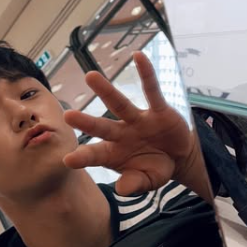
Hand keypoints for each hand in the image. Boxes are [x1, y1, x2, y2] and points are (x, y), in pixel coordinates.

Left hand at [63, 51, 197, 195]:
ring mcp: (138, 120)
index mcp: (115, 153)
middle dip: (87, 122)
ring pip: (119, 104)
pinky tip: (139, 57)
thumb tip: (120, 189)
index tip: (67, 159)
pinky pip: (152, 91)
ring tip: (90, 76)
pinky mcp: (158, 111)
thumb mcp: (147, 181)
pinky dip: (147, 75)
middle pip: (102, 127)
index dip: (83, 157)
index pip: (96, 155)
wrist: (179, 158)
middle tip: (68, 115)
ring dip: (106, 91)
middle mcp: (122, 134)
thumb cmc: (156, 169)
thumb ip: (134, 184)